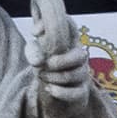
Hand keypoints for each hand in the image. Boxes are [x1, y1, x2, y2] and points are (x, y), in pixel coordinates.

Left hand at [25, 0, 90, 115]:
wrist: (51, 90)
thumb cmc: (45, 65)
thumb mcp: (36, 54)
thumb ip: (34, 48)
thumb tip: (36, 42)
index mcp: (69, 41)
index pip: (71, 26)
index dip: (60, 24)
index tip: (35, 32)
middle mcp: (79, 56)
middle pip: (80, 55)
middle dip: (60, 61)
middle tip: (43, 65)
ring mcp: (82, 74)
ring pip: (76, 75)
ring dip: (55, 77)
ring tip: (41, 75)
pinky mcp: (81, 91)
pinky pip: (77, 93)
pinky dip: (61, 92)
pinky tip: (49, 89)